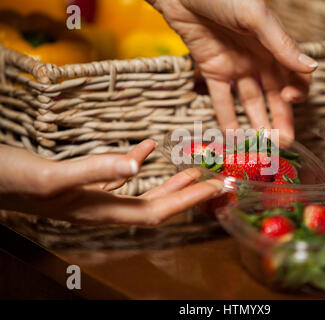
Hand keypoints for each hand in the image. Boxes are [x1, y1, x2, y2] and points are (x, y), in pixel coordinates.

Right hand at [0, 141, 222, 225]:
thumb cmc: (12, 182)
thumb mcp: (54, 176)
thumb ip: (95, 170)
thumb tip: (138, 164)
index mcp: (101, 210)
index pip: (158, 210)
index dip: (189, 201)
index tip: (216, 189)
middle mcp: (103, 207)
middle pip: (157, 205)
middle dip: (188, 195)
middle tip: (215, 182)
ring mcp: (95, 196)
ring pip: (142, 192)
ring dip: (169, 183)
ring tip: (193, 171)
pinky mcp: (85, 183)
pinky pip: (120, 175)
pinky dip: (137, 161)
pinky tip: (146, 148)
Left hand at [148, 0, 317, 138]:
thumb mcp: (256, 16)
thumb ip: (282, 44)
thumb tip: (313, 68)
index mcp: (273, 45)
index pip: (294, 75)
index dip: (297, 91)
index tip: (290, 99)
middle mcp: (257, 59)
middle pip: (273, 95)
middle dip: (279, 120)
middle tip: (283, 145)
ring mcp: (234, 67)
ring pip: (250, 102)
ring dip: (256, 124)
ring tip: (261, 148)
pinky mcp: (211, 71)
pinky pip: (221, 99)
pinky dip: (227, 118)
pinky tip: (233, 138)